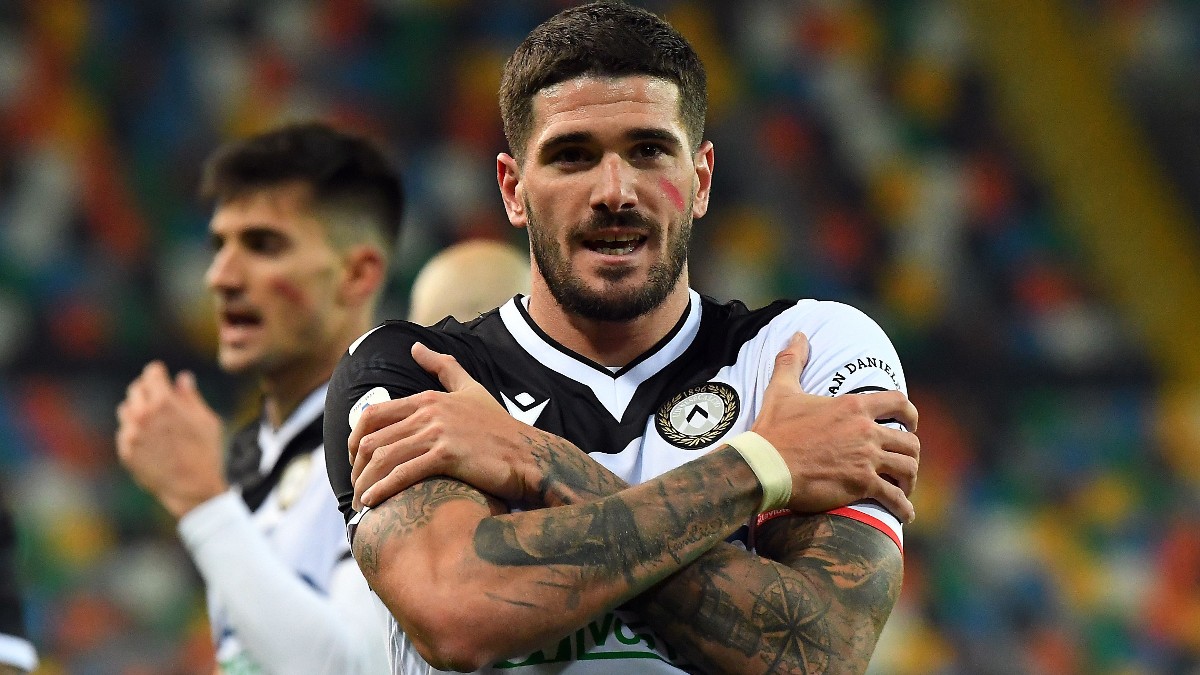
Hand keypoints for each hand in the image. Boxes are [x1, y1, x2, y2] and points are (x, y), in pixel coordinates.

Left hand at [115, 361, 226, 518]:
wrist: (193, 487)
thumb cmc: (206, 451)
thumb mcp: (206, 420)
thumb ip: (190, 396)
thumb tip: (182, 378)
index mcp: (164, 402)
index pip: (151, 373)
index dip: (158, 372)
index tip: (160, 374)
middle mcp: (143, 415)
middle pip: (136, 389)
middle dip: (147, 389)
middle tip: (158, 398)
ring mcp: (131, 434)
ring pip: (126, 409)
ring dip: (138, 409)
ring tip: (154, 421)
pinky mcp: (125, 451)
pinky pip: (125, 432)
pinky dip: (135, 432)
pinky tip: (151, 441)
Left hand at [349, 343, 539, 509]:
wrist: (528, 454)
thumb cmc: (500, 427)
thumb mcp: (471, 389)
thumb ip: (444, 366)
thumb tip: (416, 347)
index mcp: (429, 399)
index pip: (373, 414)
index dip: (354, 439)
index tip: (352, 458)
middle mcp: (429, 413)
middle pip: (372, 439)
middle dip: (356, 466)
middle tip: (355, 485)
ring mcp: (438, 433)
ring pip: (383, 457)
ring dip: (364, 482)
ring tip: (360, 500)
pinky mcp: (447, 455)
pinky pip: (402, 474)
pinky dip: (382, 489)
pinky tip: (372, 503)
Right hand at [750, 333, 919, 522]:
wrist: (764, 465)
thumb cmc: (773, 429)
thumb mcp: (782, 390)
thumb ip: (792, 360)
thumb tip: (798, 335)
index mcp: (853, 406)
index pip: (899, 403)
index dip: (910, 414)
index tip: (909, 424)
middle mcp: (866, 431)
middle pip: (909, 441)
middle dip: (910, 453)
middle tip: (902, 462)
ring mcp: (865, 459)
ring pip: (907, 468)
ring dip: (909, 479)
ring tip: (903, 488)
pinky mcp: (860, 485)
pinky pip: (894, 497)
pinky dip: (904, 507)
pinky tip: (905, 514)